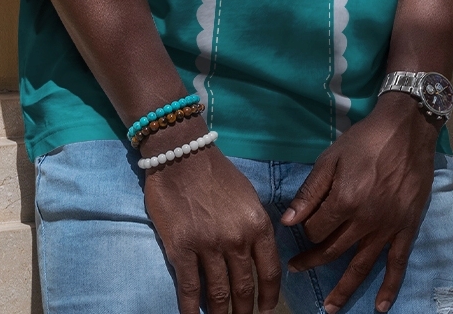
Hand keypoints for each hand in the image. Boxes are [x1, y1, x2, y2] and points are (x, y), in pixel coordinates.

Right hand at [143, 118, 280, 313]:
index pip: (269, 271)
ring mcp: (209, 246)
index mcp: (257, 224)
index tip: (266, 311)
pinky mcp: (182, 249)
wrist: (182, 154)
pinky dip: (191, 310)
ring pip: (218, 293)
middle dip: (245, 311)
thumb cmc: (216, 173)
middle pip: (245, 287)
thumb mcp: (248, 196)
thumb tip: (259, 253)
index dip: (269, 297)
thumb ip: (255, 225)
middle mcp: (237, 239)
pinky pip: (189, 289)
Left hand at [281, 94, 437, 312]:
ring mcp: (387, 228)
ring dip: (344, 289)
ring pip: (362, 266)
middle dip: (312, 261)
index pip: (316, 230)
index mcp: (344, 202)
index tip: (301, 226)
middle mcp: (365, 221)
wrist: (405, 131)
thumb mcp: (331, 158)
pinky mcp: (406, 228)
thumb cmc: (364, 141)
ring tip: (330, 309)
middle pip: (333, 250)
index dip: (304, 231)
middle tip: (296, 269)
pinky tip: (379, 307)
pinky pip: (397, 263)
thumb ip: (310, 192)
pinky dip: (389, 288)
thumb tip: (288, 221)